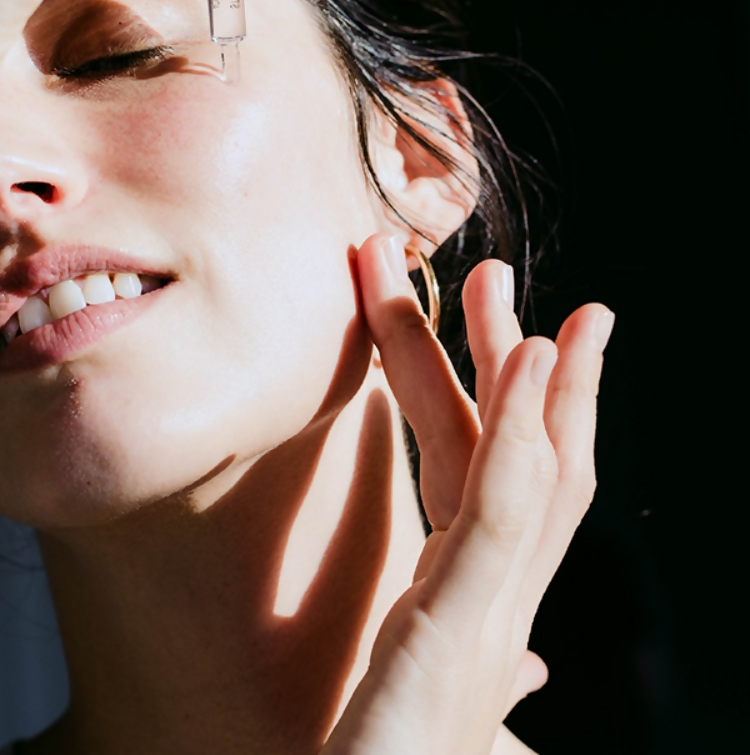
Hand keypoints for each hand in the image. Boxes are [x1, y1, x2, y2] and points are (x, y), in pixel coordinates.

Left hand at [322, 234, 613, 754]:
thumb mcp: (431, 697)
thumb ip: (470, 665)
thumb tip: (538, 677)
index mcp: (477, 603)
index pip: (496, 476)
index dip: (508, 397)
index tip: (516, 327)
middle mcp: (498, 602)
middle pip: (517, 454)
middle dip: (507, 358)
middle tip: (498, 274)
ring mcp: (490, 616)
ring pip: (527, 467)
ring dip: (526, 372)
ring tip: (518, 293)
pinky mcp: (461, 630)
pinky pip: (501, 512)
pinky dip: (523, 431)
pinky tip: (531, 362)